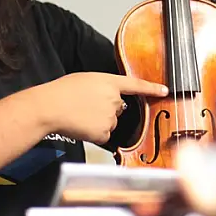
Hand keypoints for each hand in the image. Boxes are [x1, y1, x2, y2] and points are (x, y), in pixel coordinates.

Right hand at [34, 73, 167, 144]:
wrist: (50, 107)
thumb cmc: (62, 92)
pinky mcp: (105, 132)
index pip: (136, 85)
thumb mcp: (86, 80)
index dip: (152, 88)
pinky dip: (94, 134)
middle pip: (119, 108)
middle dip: (108, 109)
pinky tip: (82, 126)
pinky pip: (104, 135)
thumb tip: (110, 98)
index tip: (166, 91)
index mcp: (110, 82)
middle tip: (86, 107)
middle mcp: (115, 99)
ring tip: (80, 115)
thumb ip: (102, 87)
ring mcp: (111, 116)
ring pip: (111, 122)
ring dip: (99, 122)